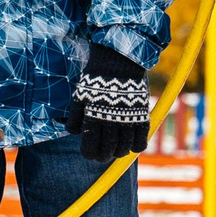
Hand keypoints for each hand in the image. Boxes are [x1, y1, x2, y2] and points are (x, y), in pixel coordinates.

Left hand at [72, 43, 151, 162]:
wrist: (119, 60)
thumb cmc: (96, 78)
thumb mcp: (79, 95)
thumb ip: (75, 117)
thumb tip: (74, 132)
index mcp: (93, 118)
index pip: (90, 148)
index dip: (89, 154)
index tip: (89, 154)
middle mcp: (110, 122)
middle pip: (107, 152)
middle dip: (103, 156)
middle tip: (102, 155)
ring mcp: (127, 120)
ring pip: (124, 149)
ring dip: (118, 153)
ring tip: (116, 149)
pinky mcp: (141, 116)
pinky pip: (141, 142)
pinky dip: (136, 147)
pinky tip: (132, 144)